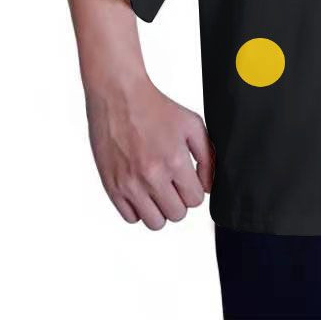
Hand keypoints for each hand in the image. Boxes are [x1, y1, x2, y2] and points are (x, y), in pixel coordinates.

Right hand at [86, 78, 214, 229]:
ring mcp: (130, 184)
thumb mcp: (193, 125)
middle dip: (179, 201)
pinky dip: (138, 209)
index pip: (195, 200)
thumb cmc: (156, 108)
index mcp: (175, 160)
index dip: (195, 190)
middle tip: (173, 184)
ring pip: (154, 223)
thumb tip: (208, 186)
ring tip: (158, 190)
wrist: (120, 97)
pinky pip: (130, 218)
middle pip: (176, 214)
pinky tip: (141, 189)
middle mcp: (152, 176)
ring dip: (160, 209)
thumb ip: (207, 157)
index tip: (188, 180)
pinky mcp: (111, 186)